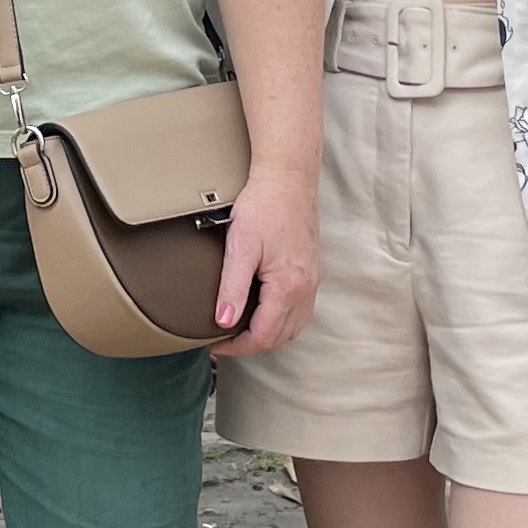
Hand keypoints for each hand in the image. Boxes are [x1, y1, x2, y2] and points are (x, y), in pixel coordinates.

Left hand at [209, 163, 319, 357]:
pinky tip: (266, 313)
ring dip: (269, 335)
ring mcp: (313, 281)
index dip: (237, 347)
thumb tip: (223, 322)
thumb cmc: (263, 207)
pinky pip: (302, 311)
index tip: (215, 344)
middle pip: (281, 337)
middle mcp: (306, 289)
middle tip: (225, 342)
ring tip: (242, 332)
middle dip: (252, 345)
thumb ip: (232, 288)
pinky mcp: (313, 271)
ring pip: (294, 327)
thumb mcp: (240, 247)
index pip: (264, 336)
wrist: (288, 179)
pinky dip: (283, 321)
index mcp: (288, 286)